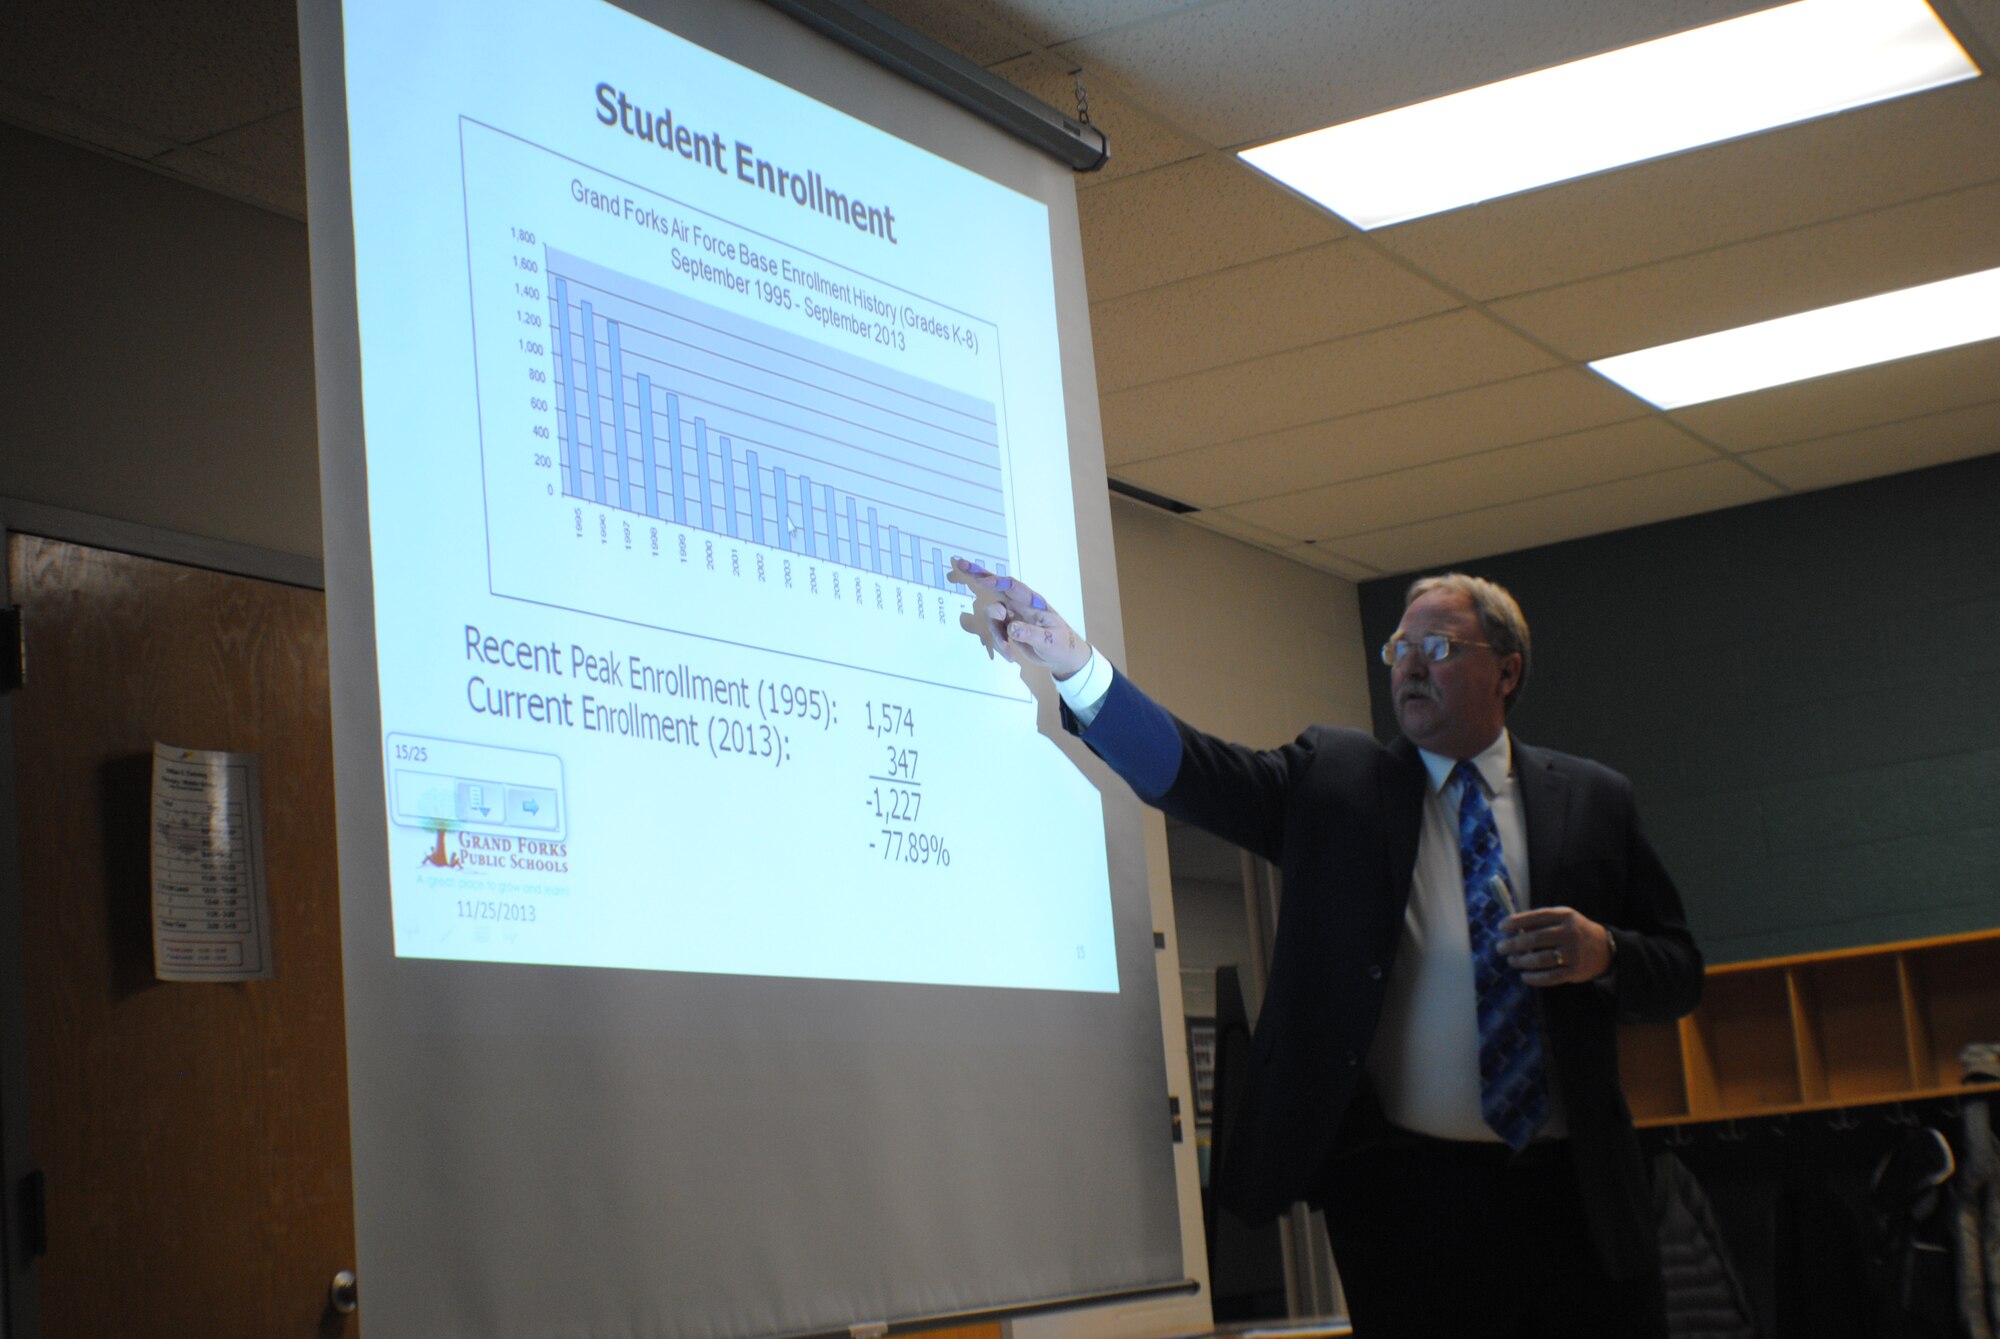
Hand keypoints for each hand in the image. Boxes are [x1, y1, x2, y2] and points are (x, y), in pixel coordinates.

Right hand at [947, 558, 1090, 678]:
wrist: (1063, 656)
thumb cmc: (1061, 644)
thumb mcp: (1049, 642)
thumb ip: (1030, 634)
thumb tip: (1011, 628)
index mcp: (1033, 602)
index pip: (1013, 588)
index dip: (997, 583)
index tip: (982, 581)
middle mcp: (1020, 604)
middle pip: (996, 586)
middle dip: (977, 575)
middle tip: (958, 563)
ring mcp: (1012, 614)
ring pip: (992, 617)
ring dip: (996, 635)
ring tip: (1008, 651)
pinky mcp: (1008, 626)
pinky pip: (995, 632)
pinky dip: (1000, 645)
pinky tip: (1011, 657)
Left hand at [1498, 907, 1613, 986]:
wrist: (1605, 948)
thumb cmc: (1574, 931)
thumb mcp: (1562, 918)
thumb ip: (1540, 920)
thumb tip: (1512, 927)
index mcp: (1564, 916)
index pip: (1535, 917)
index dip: (1515, 922)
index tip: (1500, 927)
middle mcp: (1569, 933)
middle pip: (1535, 939)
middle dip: (1513, 944)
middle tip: (1500, 947)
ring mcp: (1573, 952)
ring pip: (1540, 959)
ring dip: (1521, 961)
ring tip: (1511, 961)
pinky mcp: (1575, 971)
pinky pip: (1550, 977)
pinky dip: (1534, 978)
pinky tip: (1525, 976)